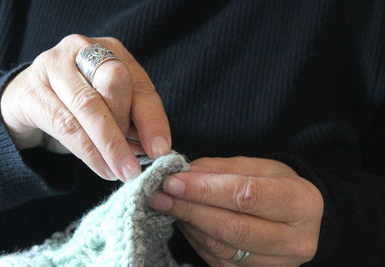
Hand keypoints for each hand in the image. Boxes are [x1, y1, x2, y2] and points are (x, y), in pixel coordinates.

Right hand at [0, 34, 170, 180]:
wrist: (28, 102)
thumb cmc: (80, 105)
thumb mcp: (112, 109)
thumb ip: (134, 123)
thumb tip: (156, 150)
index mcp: (112, 51)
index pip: (140, 85)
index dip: (153, 119)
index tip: (161, 150)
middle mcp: (83, 49)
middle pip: (114, 82)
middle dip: (127, 125)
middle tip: (134, 161)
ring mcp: (53, 65)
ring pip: (89, 105)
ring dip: (110, 146)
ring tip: (123, 172)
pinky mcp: (31, 90)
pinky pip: (65, 125)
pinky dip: (88, 152)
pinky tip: (102, 169)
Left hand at [150, 157, 323, 265]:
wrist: (300, 218)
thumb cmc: (279, 187)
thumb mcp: (260, 167)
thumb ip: (223, 168)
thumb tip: (184, 173)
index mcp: (301, 204)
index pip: (247, 196)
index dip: (206, 190)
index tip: (174, 181)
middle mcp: (294, 240)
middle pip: (232, 228)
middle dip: (190, 209)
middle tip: (161, 194)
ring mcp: (277, 264)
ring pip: (221, 247)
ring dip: (189, 223)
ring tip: (168, 204)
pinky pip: (217, 259)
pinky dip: (195, 238)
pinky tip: (184, 221)